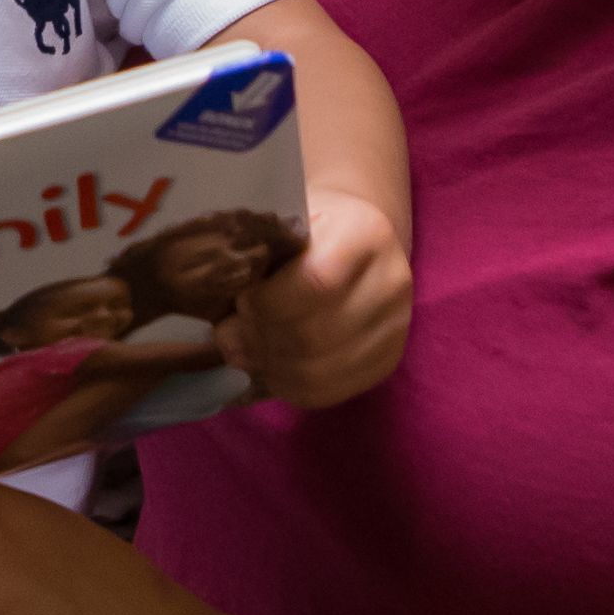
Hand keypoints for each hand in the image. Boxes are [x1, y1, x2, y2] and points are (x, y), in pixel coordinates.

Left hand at [221, 190, 411, 408]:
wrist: (355, 241)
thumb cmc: (307, 230)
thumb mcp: (283, 223)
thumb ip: (256, 253)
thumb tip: (218, 303)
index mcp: (365, 234)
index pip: (316, 282)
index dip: (267, 303)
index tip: (240, 301)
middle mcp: (392, 282)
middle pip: (314, 335)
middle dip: (259, 340)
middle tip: (228, 334)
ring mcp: (395, 326)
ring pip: (319, 371)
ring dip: (268, 367)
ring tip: (242, 351)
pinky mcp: (388, 360)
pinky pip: (329, 392)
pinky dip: (287, 387)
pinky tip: (267, 368)